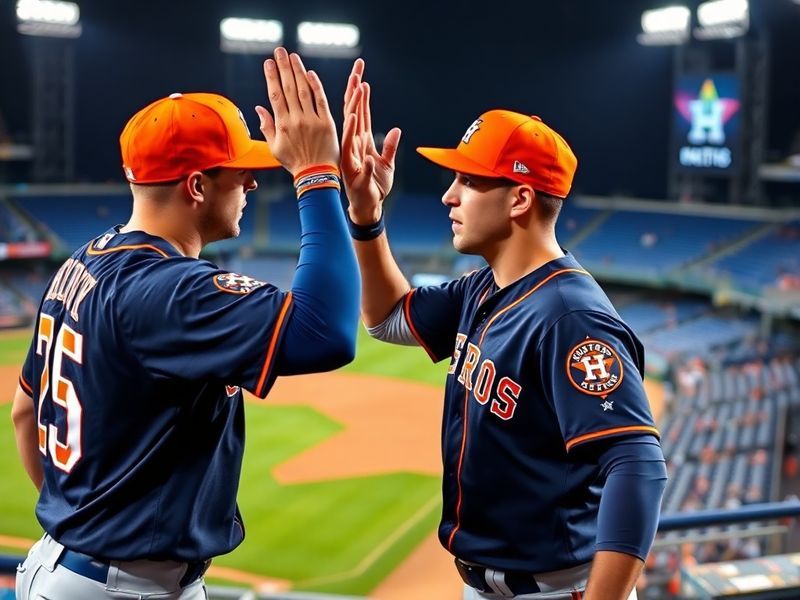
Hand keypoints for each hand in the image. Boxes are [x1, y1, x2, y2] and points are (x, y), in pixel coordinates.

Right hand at [255, 47, 338, 176]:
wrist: (316, 175)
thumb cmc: (294, 163)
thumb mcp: (275, 148)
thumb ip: (267, 126)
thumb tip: (258, 108)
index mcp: (282, 124)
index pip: (275, 95)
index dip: (271, 77)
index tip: (268, 63)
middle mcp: (296, 119)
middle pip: (288, 88)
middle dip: (283, 67)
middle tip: (279, 51)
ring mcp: (312, 120)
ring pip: (303, 90)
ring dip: (298, 71)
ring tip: (293, 56)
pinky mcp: (327, 123)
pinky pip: (320, 101)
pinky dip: (315, 86)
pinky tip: (310, 73)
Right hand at [341, 58, 400, 224]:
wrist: (369, 207)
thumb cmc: (375, 185)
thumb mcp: (387, 163)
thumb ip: (390, 146)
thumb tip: (396, 129)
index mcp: (361, 141)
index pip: (359, 111)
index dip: (359, 93)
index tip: (360, 73)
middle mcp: (353, 147)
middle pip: (353, 117)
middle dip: (354, 96)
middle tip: (356, 75)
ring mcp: (353, 162)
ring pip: (352, 137)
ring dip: (354, 119)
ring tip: (356, 101)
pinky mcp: (357, 178)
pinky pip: (362, 167)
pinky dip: (364, 159)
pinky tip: (365, 149)